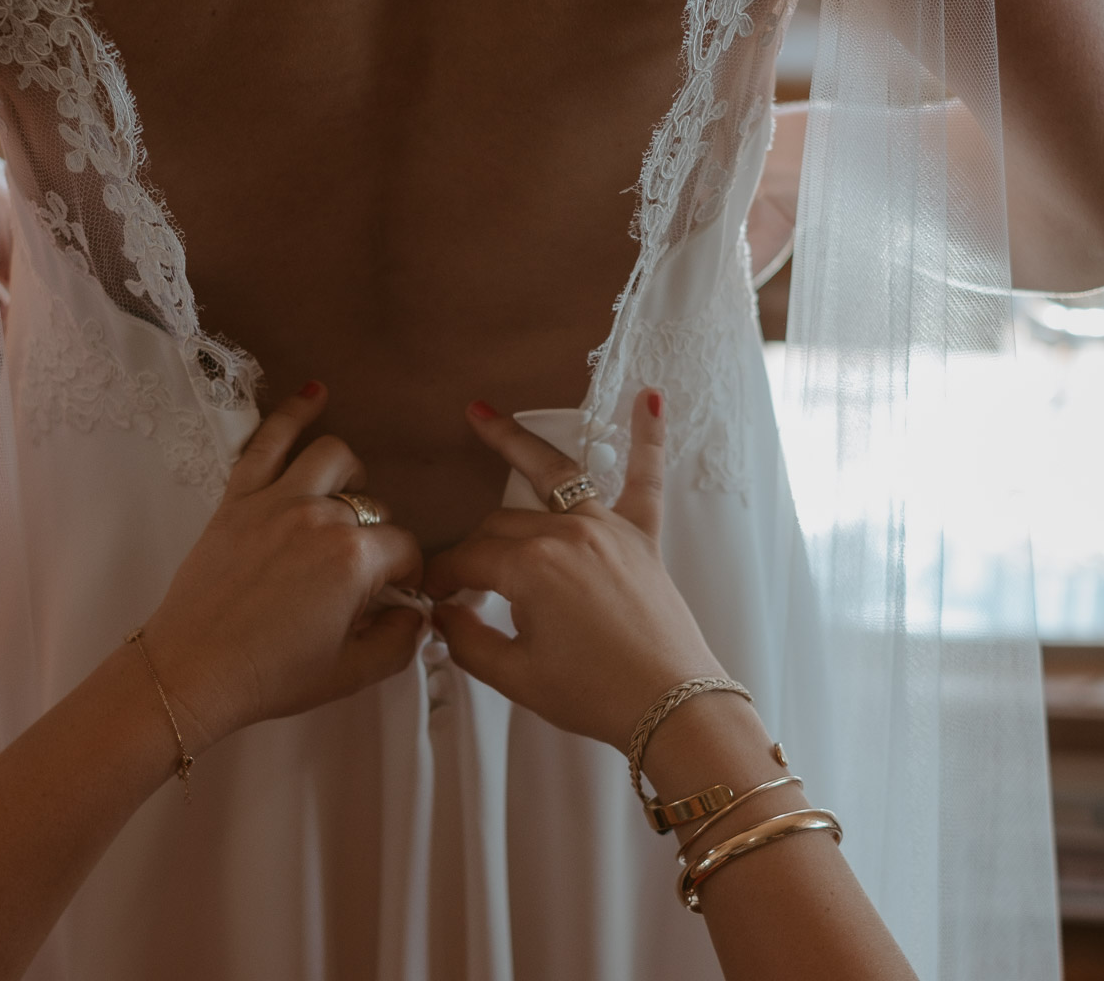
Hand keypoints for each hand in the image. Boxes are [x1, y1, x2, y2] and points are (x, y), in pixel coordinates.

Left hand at [140, 383, 425, 749]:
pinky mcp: (238, 496)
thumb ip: (398, 641)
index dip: (406, 573)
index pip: (404, 548)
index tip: (394, 593)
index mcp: (354, 561)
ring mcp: (276, 500)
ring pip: (333, 457)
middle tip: (358, 570)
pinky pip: (268, 440)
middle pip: (372, 507)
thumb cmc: (270, 676)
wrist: (192, 672)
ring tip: (345, 498)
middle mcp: (320, 518)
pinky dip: (295, 412)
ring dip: (350, 474)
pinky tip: (316, 394)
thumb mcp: (350, 673)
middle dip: (376, 536)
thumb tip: (415, 614)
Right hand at [424, 389, 720, 748]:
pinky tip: (650, 397)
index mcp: (530, 568)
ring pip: (552, 476)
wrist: (673, 707)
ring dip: (515, 442)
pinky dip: (649, 436)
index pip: (467, 560)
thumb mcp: (517, 677)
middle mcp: (567, 534)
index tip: (430, 595)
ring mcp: (607, 529)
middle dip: (471, 547)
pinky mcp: (642, 537)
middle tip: (457, 578)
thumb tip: (442, 616)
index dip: (442, 577)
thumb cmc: (597, 695)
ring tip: (482, 414)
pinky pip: (645, 477)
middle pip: (499, 525)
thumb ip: (468, 642)